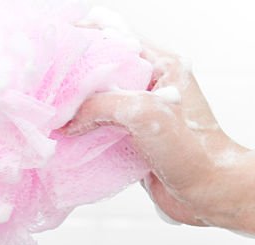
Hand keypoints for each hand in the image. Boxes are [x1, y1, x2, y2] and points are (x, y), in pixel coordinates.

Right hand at [62, 41, 246, 226]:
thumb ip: (101, 106)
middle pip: (101, 71)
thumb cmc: (193, 152)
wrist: (210, 194)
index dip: (84, 42)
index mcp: (161, 66)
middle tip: (44, 86)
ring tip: (47, 111)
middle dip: (71, 78)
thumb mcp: (143, 114)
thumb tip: (66, 119)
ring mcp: (140, 115)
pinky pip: (98, 130)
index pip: (115, 39)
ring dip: (73, 109)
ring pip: (96, 103)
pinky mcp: (132, 141)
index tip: (54, 53)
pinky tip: (62, 138)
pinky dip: (80, 134)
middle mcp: (150, 86)